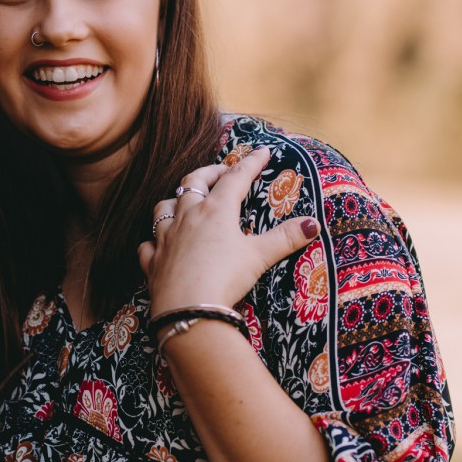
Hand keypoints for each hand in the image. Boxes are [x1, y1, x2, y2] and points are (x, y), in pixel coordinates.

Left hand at [138, 146, 320, 314]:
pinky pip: (148, 245)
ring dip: (175, 201)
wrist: (188, 310)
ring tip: (185, 202)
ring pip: (164, 209)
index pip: (236, 178)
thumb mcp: (259, 257)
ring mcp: (165, 238)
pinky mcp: (153, 261)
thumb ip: (285, 239)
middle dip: (209, 173)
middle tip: (221, 171)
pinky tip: (158, 244)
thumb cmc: (225, 278)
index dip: (251, 163)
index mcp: (216, 211)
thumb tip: (313, 224)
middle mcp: (187, 217)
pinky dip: (154, 241)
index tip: (262, 152)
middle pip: (194, 183)